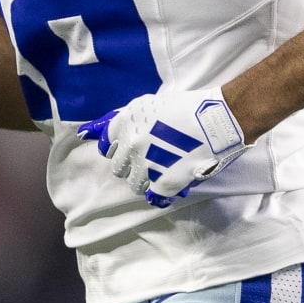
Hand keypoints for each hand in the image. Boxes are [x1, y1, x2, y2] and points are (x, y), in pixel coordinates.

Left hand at [76, 88, 249, 207]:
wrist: (216, 120)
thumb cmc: (185, 107)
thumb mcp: (147, 105)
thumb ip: (121, 120)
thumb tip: (87, 131)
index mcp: (123, 124)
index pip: (107, 147)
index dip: (118, 149)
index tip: (129, 150)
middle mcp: (130, 146)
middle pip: (118, 168)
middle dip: (131, 166)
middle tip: (149, 160)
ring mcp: (145, 166)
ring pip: (134, 185)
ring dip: (146, 180)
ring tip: (162, 172)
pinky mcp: (163, 183)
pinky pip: (154, 197)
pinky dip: (160, 195)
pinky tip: (171, 186)